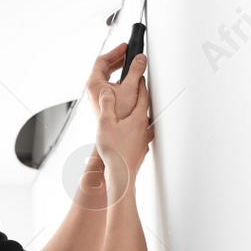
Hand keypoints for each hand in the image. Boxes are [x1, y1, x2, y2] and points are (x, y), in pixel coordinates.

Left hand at [86, 42, 144, 121]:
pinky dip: (120, 79)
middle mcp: (93, 89)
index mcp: (93, 83)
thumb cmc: (118, 116)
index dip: (114, 52)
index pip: (102, 60)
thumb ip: (135, 71)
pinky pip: (111, 84)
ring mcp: (98, 95)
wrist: (117, 136)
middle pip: (104, 67)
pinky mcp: (105, 101)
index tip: (124, 47)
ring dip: (119, 69)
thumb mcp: (129, 89)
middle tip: (128, 53)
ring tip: (130, 64)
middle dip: (117, 59)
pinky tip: (129, 79)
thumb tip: (140, 59)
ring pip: (108, 76)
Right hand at [94, 56, 152, 191]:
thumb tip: (108, 92)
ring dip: (136, 112)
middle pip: (144, 106)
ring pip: (142, 121)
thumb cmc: (114, 151)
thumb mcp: (105, 122)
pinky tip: (127, 131)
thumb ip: (107, 104)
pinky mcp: (141, 149)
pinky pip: (139, 133)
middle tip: (135, 86)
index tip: (138, 75)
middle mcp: (145, 127)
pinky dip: (134, 128)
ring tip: (129, 109)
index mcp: (138, 117)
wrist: (121, 175)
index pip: (142, 94)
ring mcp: (144, 139)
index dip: (139, 83)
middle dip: (139, 95)